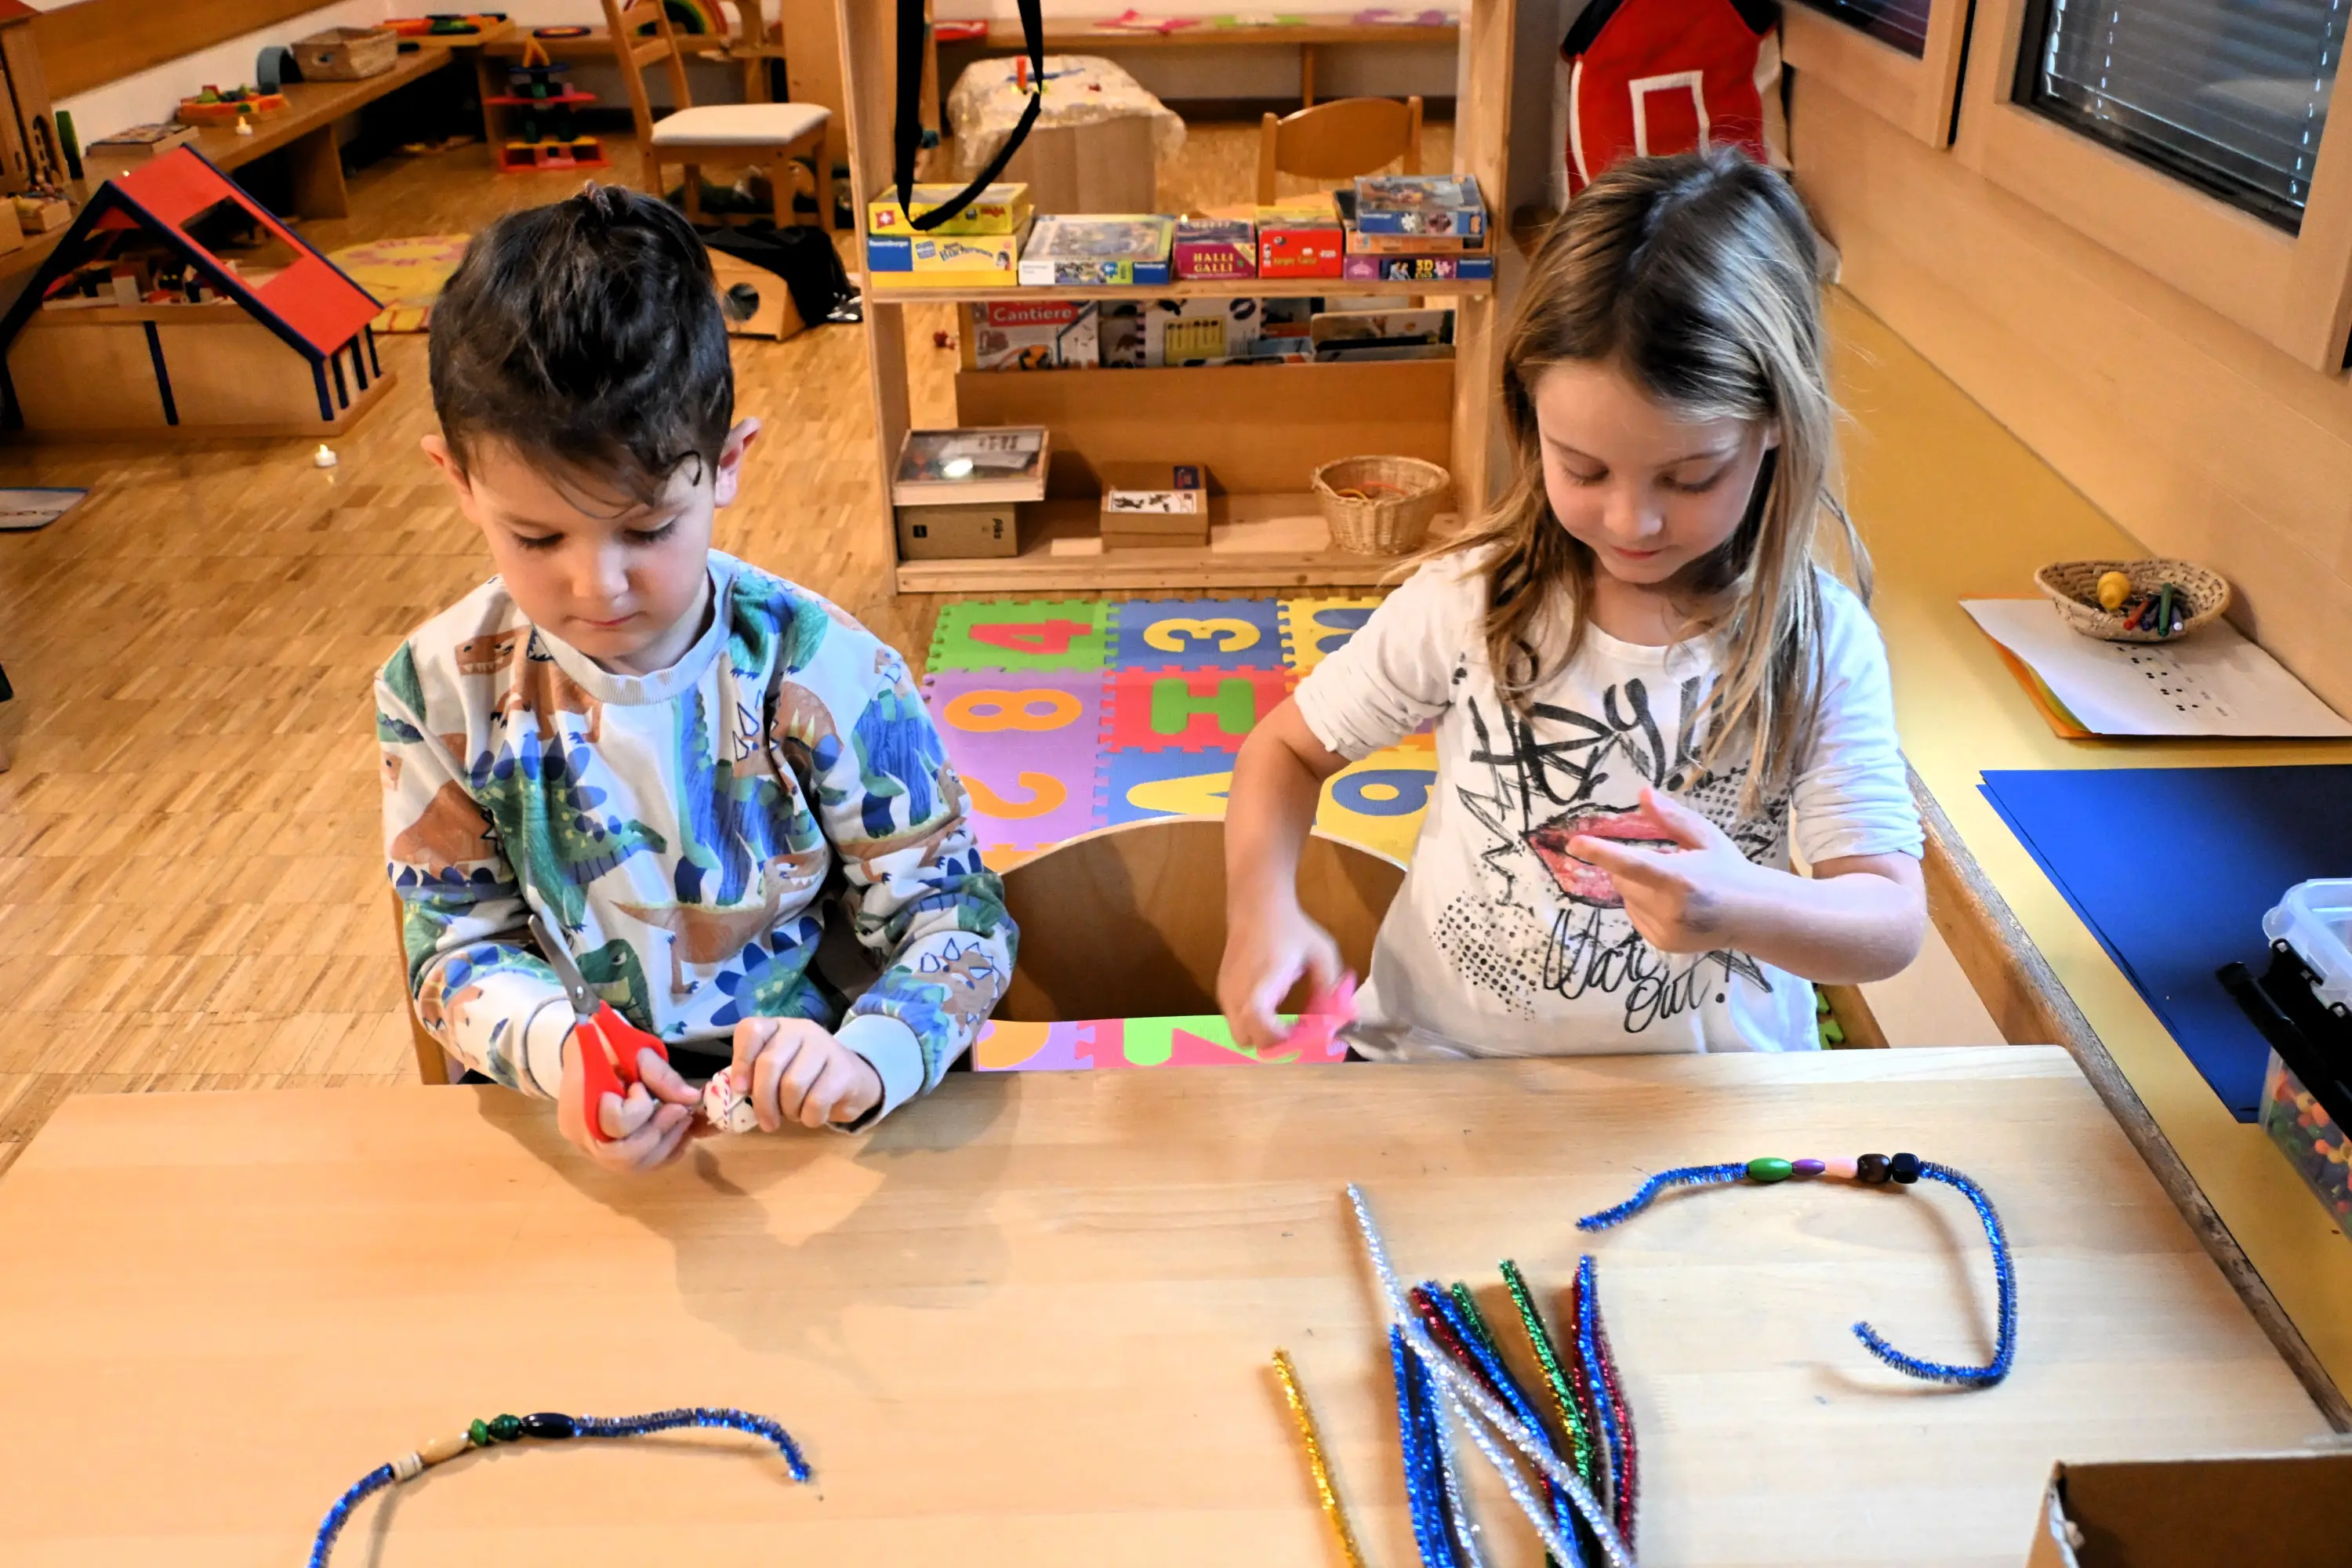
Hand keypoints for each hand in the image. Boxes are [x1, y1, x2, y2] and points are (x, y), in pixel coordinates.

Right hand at [555, 1033, 700, 1172]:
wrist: (584, 1055)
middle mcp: (583, 1137)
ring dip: (668, 1143)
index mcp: (581, 1105)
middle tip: (681, 1110)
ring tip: (684, 1117)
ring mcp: (594, 1151)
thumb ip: (659, 1073)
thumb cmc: (606, 1048)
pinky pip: (641, 1165)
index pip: (615, 1125)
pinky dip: (666, 1152)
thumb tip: (691, 1098)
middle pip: (625, 1157)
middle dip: (661, 1133)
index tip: (640, 1087)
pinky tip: (679, 1132)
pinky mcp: (608, 1156)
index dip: (639, 1108)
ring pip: (635, 1166)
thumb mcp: (632, 1049)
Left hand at [727, 1018, 882, 1130]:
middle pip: (770, 1063)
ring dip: (789, 1110)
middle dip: (763, 1100)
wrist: (855, 1081)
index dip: (741, 1060)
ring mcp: (825, 1047)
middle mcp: (801, 1030)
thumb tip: (736, 1094)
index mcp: (778, 1028)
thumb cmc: (807, 1078)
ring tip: (795, 1114)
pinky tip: (813, 1117)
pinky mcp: (844, 1069)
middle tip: (767, 1123)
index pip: (751, 1030)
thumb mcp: (779, 1072)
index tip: (740, 1089)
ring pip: (793, 1085)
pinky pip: (816, 1101)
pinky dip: (809, 1118)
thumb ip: (756, 1077)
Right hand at [1219, 900, 1344, 1052]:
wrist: (1256, 903)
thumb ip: (1329, 988)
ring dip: (1260, 1032)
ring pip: (1238, 1032)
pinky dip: (1251, 1021)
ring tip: (1283, 1019)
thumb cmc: (1291, 928)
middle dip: (1270, 1042)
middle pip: (1247, 1041)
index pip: (1261, 1028)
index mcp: (1263, 984)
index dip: (1283, 1040)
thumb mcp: (1321, 953)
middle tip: (1293, 1031)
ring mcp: (1226, 991)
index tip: (1303, 1032)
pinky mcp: (1222, 988)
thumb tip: (1335, 1019)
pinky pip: (1235, 1018)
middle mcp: (1237, 993)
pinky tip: (1271, 1005)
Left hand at [1567, 785, 1765, 954]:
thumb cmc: (1729, 870)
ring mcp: (1664, 931)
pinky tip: (1672, 904)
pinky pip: (1634, 916)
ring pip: (1626, 899)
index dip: (1601, 853)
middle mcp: (1669, 909)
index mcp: (1679, 879)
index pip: (1631, 864)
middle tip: (1663, 863)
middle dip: (1630, 867)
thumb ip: (1671, 817)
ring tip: (1673, 887)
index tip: (1575, 844)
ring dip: (1637, 887)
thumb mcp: (1705, 837)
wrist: (1753, 915)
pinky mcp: (1661, 944)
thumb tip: (1642, 793)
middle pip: (1622, 880)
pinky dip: (1643, 905)